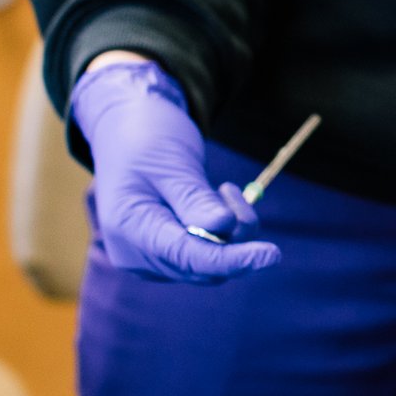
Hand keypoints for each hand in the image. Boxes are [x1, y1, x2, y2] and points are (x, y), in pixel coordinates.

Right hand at [70, 58, 278, 281]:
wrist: (125, 129)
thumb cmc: (147, 137)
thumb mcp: (173, 161)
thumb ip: (195, 199)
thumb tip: (224, 229)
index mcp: (129, 226)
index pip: (187, 256)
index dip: (231, 260)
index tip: (270, 255)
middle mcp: (134, 252)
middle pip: (201, 266)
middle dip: (233, 235)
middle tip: (230, 189)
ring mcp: (146, 257)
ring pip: (207, 264)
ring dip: (230, 232)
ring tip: (221, 189)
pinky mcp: (162, 254)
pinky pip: (202, 256)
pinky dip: (220, 233)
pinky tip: (211, 201)